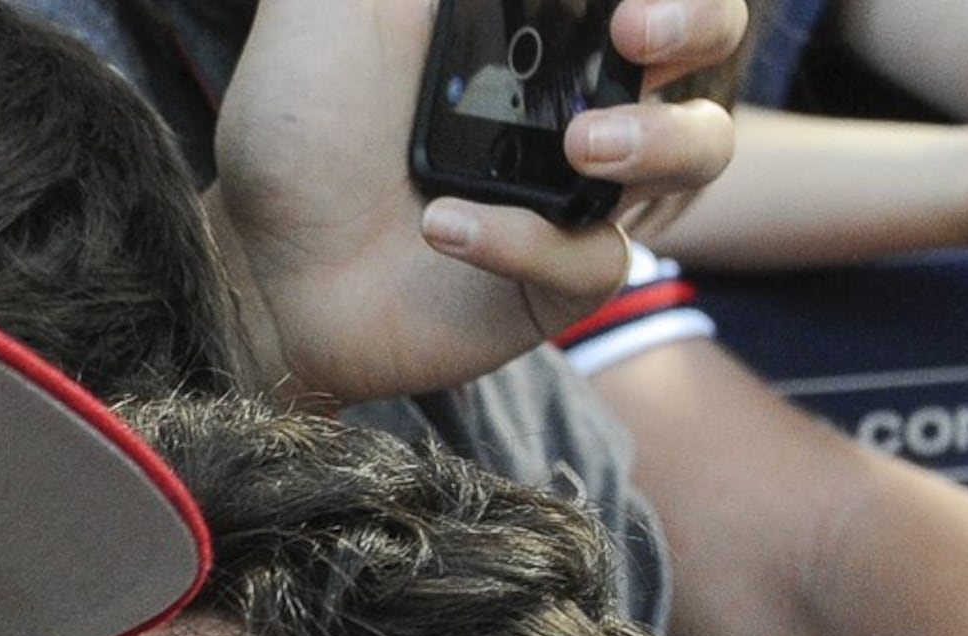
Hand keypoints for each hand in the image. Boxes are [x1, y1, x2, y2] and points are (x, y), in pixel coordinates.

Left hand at [212, 0, 742, 403]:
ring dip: (657, 138)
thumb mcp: (328, 8)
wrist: (259, 269)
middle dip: (700, 18)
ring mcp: (580, 187)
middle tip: (635, 28)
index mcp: (539, 13)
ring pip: (698, 149)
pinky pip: (594, 262)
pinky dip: (523, 241)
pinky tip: (444, 227)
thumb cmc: (295, 129)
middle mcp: (579, 89)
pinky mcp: (556, 276)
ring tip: (579, 147)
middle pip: (708, 33)